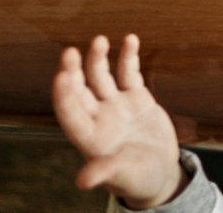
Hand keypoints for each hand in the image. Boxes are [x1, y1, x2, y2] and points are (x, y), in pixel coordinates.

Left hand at [52, 34, 184, 210]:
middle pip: (80, 90)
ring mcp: (117, 106)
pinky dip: (129, 57)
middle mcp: (99, 118)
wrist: (161, 174)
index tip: (61, 75)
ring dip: (98, 58)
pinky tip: (130, 40)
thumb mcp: (124, 176)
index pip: (71, 113)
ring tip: (99, 40)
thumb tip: (83, 181)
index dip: (64, 95)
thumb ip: (105, 172)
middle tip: (69, 52)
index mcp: (90, 138)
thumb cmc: (139, 180)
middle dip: (74, 71)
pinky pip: (130, 74)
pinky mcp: (137, 98)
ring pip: (102, 77)